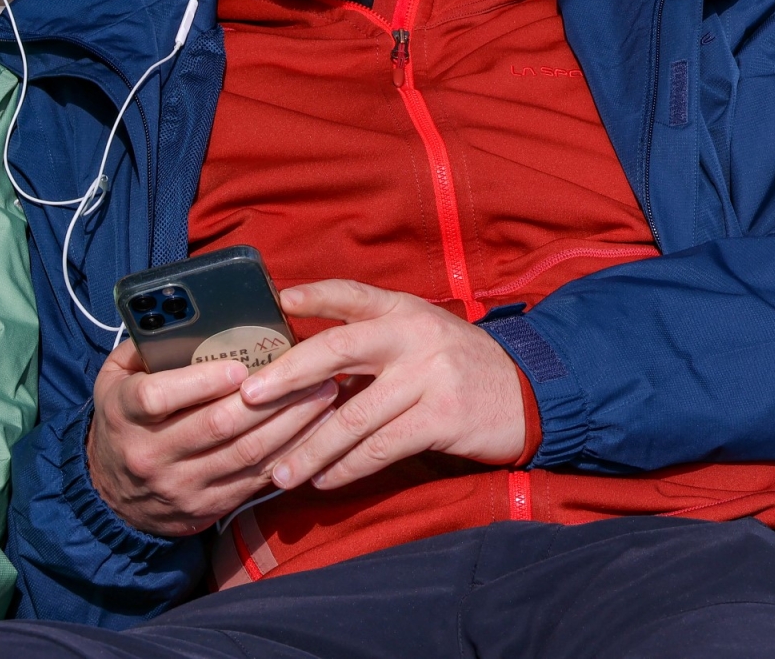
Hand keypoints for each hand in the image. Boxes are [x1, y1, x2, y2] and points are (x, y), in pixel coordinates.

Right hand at [86, 338, 337, 537]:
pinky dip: (288, 455)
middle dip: (269, 399)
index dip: (200, 382)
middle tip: (309, 372)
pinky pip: (255, 480)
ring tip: (323, 396)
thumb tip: (184, 315)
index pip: (158, 397)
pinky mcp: (206, 506)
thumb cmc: (123, 422)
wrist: (113, 497)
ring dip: (290, 425)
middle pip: (216, 426)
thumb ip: (143, 349)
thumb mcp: (113, 381)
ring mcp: (181, 485)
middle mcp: (151, 453)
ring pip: (244, 454)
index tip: (239, 366)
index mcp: (124, 414)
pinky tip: (314, 433)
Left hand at [239, 280, 526, 492]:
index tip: (278, 300)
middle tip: (247, 399)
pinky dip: (346, 468)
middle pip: (337, 350)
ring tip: (278, 470)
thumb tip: (300, 365)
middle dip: (286, 376)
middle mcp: (413, 335)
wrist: (528, 393)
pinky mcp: (441, 417)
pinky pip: (380, 447)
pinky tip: (323, 481)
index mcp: (403, 309)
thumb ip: (371, 340)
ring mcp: (428, 376)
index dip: (314, 294)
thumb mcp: (420, 333)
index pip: (351, 293)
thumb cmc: (456, 365)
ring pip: (352, 415)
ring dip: (309, 447)